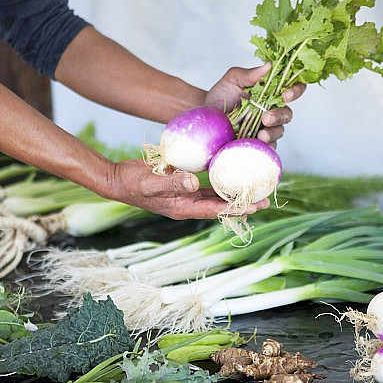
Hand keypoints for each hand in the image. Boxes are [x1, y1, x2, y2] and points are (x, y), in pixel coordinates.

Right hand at [104, 159, 269, 219]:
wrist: (118, 180)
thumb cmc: (132, 183)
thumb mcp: (150, 182)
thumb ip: (171, 182)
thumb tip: (193, 182)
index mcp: (182, 208)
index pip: (215, 210)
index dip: (236, 209)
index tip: (255, 206)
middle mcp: (187, 204)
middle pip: (220, 206)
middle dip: (242, 203)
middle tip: (265, 197)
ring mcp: (185, 195)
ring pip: (215, 196)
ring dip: (233, 193)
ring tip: (253, 187)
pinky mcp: (182, 185)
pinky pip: (205, 185)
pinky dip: (219, 180)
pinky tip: (231, 171)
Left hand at [205, 62, 304, 147]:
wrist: (205, 116)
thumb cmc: (220, 96)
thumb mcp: (232, 80)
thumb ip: (249, 74)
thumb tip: (268, 66)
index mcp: (271, 92)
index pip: (292, 89)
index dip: (296, 90)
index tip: (286, 94)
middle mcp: (272, 110)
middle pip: (287, 114)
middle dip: (280, 116)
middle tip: (266, 118)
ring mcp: (266, 128)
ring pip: (280, 131)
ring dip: (273, 133)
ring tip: (261, 135)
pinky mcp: (259, 144)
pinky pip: (269, 147)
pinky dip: (266, 146)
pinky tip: (257, 144)